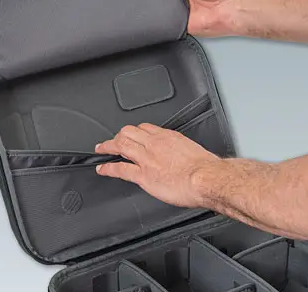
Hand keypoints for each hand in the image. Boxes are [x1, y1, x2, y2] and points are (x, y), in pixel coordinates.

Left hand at [95, 123, 221, 207]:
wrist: (206, 178)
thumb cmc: (205, 167)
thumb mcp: (192, 149)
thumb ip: (181, 149)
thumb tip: (181, 155)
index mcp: (167, 137)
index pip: (145, 127)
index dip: (135, 131)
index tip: (131, 134)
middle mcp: (154, 144)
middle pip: (128, 132)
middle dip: (118, 136)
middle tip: (112, 140)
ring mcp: (146, 159)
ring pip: (121, 145)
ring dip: (108, 147)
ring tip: (101, 149)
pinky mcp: (143, 175)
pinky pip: (120, 168)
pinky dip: (108, 168)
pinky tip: (102, 169)